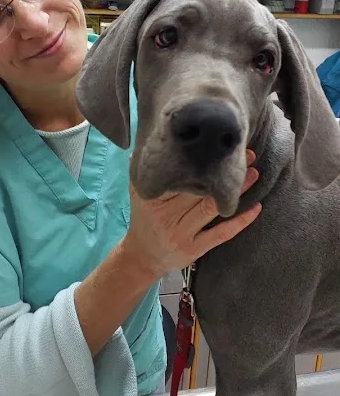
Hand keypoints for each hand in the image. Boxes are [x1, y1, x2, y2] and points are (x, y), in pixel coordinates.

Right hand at [122, 150, 260, 279]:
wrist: (142, 257)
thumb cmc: (144, 218)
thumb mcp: (139, 193)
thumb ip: (144, 169)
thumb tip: (152, 138)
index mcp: (153, 199)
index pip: (178, 178)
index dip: (200, 162)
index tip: (217, 145)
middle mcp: (166, 217)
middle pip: (198, 190)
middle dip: (222, 172)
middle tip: (244, 154)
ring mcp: (181, 234)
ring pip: (212, 208)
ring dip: (235, 191)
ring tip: (253, 173)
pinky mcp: (195, 249)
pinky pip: (221, 234)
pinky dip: (240, 221)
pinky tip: (256, 207)